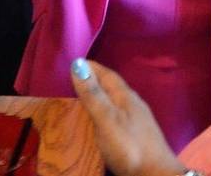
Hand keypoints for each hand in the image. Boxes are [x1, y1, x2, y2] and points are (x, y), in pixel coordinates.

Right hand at [71, 59, 183, 175]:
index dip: (91, 67)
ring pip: (115, 102)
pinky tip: (99, 124)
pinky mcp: (136, 137)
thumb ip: (92, 94)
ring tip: (81, 101)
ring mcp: (137, 121)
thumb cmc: (130, 146)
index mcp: (126, 96)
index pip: (107, 74)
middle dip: (93, 81)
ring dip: (99, 98)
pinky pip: (116, 117)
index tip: (74, 63)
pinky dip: (104, 114)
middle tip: (73, 81)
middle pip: (111, 87)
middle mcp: (133, 105)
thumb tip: (78, 63)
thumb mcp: (107, 119)